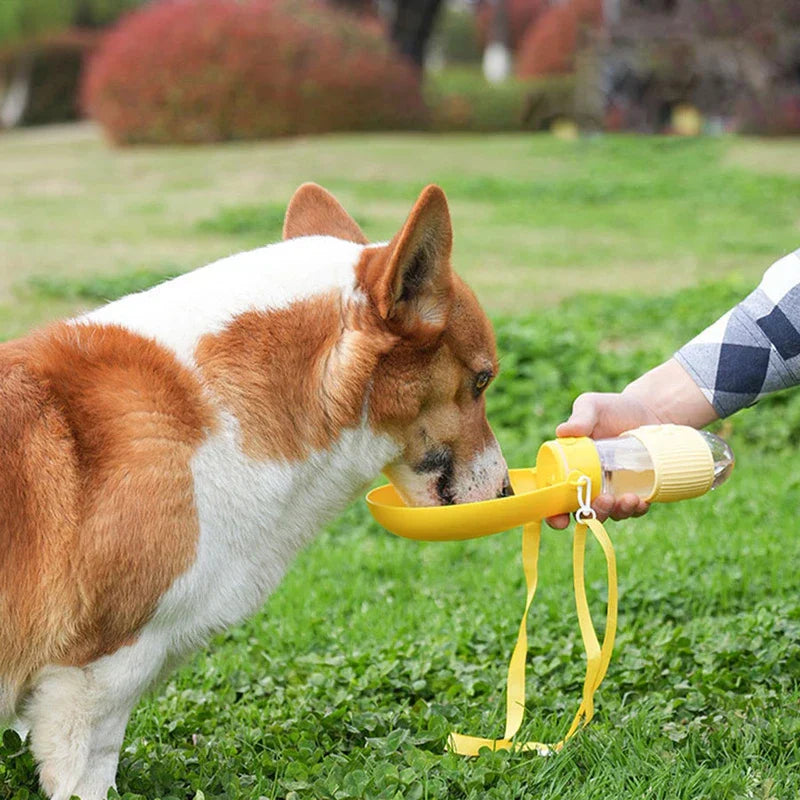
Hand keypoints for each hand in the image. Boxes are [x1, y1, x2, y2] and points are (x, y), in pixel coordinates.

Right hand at [545, 391, 658, 528]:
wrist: (650, 411)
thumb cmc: (614, 408)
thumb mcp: (593, 406)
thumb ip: (580, 416)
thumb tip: (563, 431)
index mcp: (569, 466)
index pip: (554, 496)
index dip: (553, 513)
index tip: (560, 519)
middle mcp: (588, 483)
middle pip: (582, 511)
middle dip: (591, 514)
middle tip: (603, 502)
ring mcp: (611, 490)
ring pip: (609, 513)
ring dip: (617, 513)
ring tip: (629, 500)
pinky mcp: (634, 492)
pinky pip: (633, 509)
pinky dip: (636, 510)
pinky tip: (641, 500)